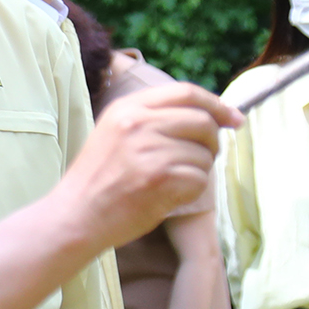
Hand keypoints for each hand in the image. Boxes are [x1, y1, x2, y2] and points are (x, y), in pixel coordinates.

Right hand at [58, 83, 240, 248]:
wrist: (74, 216)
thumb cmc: (98, 180)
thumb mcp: (115, 133)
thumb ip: (152, 119)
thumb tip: (208, 116)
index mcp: (128, 107)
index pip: (185, 92)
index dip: (216, 104)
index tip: (234, 118)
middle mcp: (138, 122)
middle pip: (202, 121)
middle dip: (212, 142)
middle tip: (202, 159)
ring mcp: (148, 149)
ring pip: (204, 154)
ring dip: (199, 171)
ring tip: (173, 183)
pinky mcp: (158, 178)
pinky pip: (200, 179)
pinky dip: (193, 191)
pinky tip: (170, 197)